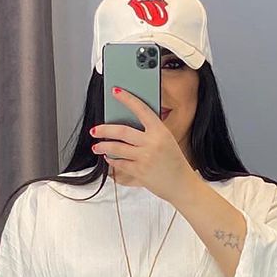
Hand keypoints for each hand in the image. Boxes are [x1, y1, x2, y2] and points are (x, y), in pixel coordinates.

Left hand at [90, 87, 197, 205]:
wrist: (182, 185)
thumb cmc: (174, 162)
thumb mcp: (167, 141)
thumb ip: (150, 132)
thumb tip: (127, 123)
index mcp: (160, 131)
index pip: (141, 109)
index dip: (127, 99)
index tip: (115, 91)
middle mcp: (152, 143)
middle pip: (122, 131)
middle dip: (104, 130)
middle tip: (95, 130)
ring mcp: (145, 158)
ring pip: (117, 148)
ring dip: (104, 147)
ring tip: (96, 147)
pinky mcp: (140, 172)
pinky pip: (120, 164)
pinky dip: (112, 160)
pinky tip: (108, 157)